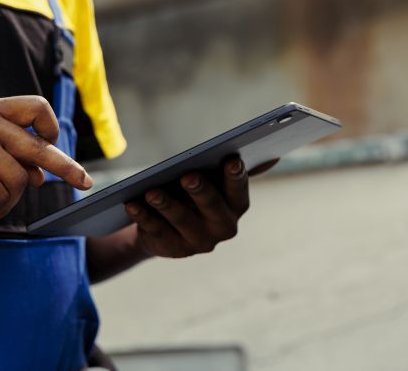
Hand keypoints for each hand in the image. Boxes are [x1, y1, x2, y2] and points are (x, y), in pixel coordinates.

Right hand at [0, 96, 91, 226]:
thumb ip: (12, 157)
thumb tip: (41, 174)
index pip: (36, 106)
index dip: (50, 127)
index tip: (55, 142)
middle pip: (40, 148)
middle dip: (66, 168)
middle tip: (85, 182)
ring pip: (20, 181)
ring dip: (6, 201)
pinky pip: (2, 197)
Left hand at [124, 158, 276, 258]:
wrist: (167, 227)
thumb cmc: (195, 194)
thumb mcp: (216, 180)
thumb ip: (238, 170)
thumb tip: (274, 157)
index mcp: (237, 206)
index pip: (238, 190)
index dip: (235, 176)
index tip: (231, 159)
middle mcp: (222, 227)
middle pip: (211, 207)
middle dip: (200, 191)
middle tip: (188, 175)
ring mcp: (197, 242)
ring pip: (181, 220)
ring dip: (167, 205)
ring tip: (152, 191)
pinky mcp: (171, 249)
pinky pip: (156, 232)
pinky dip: (144, 217)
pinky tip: (132, 203)